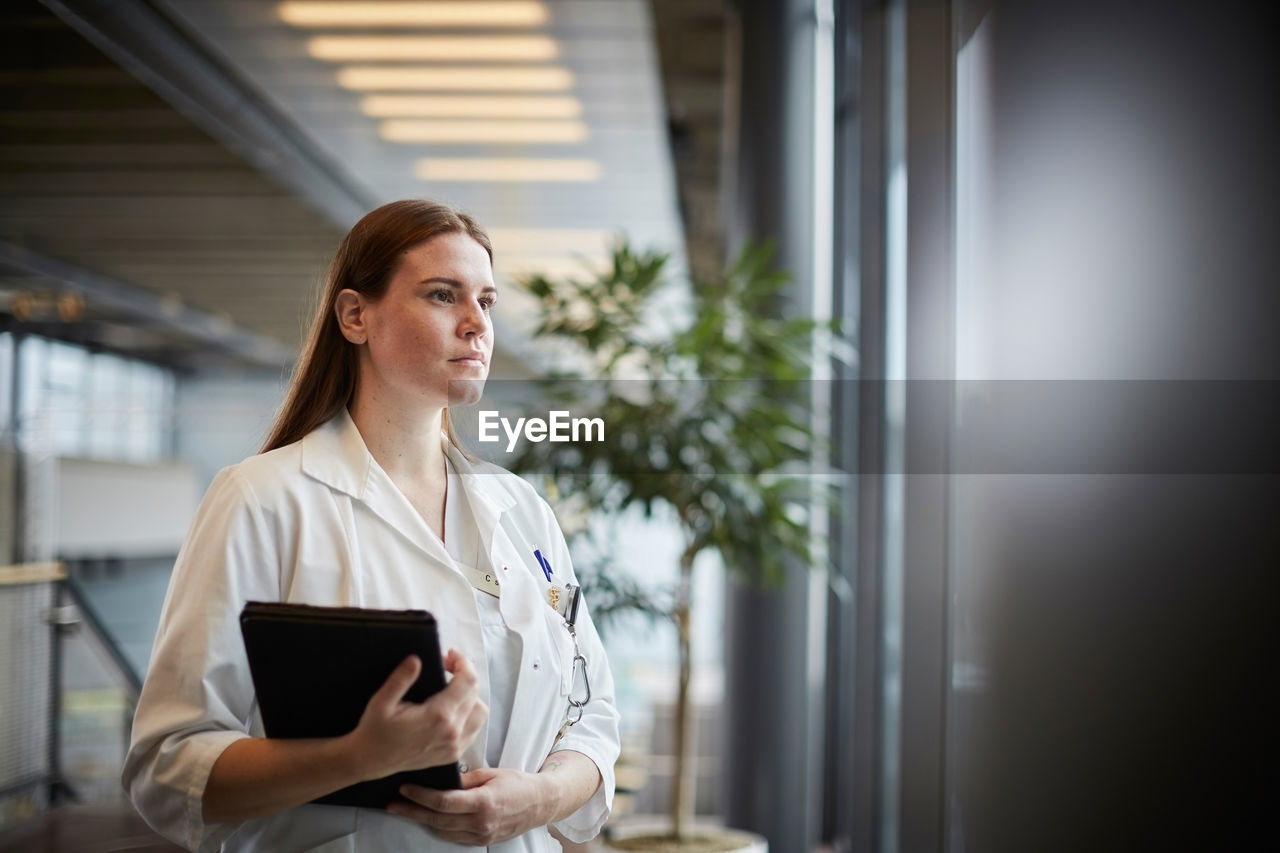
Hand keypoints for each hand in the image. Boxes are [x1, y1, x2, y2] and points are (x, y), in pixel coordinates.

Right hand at [345, 650, 486, 780]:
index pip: (468, 681)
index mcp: (438, 716)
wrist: (371, 761)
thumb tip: (416, 660)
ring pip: (480, 712)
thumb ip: (400, 679)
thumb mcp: (381, 702)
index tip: (450, 654)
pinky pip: (474, 729)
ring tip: (452, 686)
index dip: (463, 662)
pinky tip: (453, 707)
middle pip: (475, 693)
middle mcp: (452, 732)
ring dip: (471, 695)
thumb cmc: (375, 730)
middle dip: (464, 674)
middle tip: (446, 666)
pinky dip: (470, 714)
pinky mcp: (453, 755)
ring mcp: (455, 746)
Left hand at [387, 768, 556, 845]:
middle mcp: (480, 822)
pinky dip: (438, 827)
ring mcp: (480, 835)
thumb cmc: (518, 784)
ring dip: (421, 821)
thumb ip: (467, 778)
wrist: (540, 804)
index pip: (444, 801)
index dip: (420, 796)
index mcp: (484, 802)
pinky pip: (453, 836)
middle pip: (438, 819)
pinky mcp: (481, 841)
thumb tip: (444, 778)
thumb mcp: (493, 773)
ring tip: (405, 810)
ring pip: (442, 831)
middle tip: (393, 804)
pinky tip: (427, 819)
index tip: (405, 788)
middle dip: (412, 811)